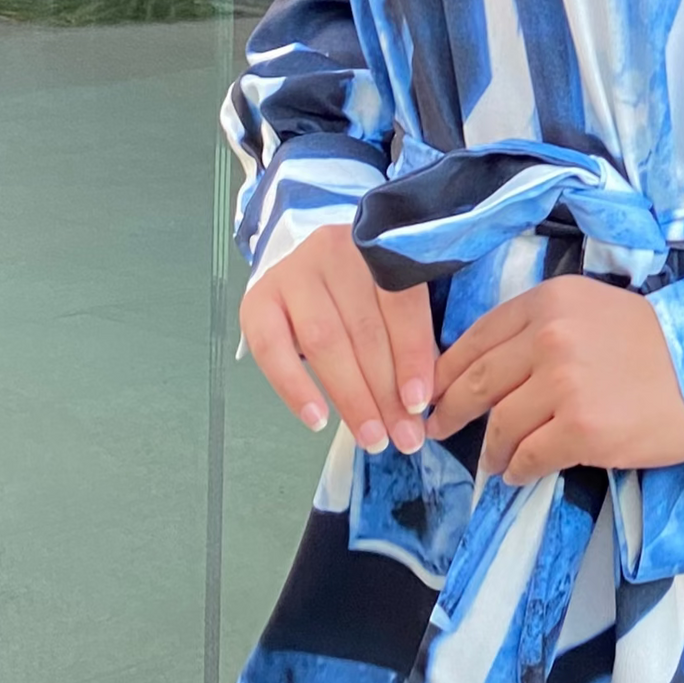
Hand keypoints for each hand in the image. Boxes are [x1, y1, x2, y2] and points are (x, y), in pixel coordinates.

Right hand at [240, 224, 435, 455]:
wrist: (312, 266)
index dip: (411, 355)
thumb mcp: (395, 298)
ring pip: (325, 341)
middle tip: (403, 437)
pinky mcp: (258, 300)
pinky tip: (317, 419)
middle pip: (364, 329)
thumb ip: (412, 336)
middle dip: (386, 392)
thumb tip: (425, 402)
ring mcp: (292, 273)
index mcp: (378, 245)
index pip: (400, 303)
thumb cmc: (365, 289)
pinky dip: (295, 388)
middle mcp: (334, 251)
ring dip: (351, 397)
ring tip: (372, 437)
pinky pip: (273, 350)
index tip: (420, 403)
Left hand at [430, 276, 683, 484]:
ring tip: (494, 461)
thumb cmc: (657, 346)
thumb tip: (490, 367)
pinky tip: (519, 474)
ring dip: (491, 449)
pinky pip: (529, 456)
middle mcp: (550, 337)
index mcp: (549, 302)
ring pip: (500, 424)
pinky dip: (518, 470)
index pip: (477, 337)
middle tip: (438, 429)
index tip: (435, 391)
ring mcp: (564, 384)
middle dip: (451, 410)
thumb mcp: (592, 312)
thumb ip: (541, 329)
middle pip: (478, 381)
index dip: (448, 370)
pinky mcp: (581, 429)